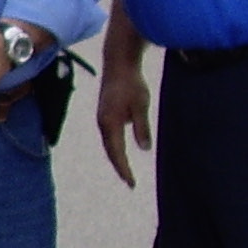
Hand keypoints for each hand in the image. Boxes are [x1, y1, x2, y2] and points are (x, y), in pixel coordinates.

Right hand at [97, 53, 151, 186]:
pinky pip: (110, 134)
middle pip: (110, 151)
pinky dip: (116, 145)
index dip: (124, 169)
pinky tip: (123, 148)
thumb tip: (144, 149)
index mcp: (110, 123)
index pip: (116, 153)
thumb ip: (142, 128)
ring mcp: (102, 118)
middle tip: (130, 182)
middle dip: (120, 166)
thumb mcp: (141, 105)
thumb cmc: (131, 83)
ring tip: (126, 169)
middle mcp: (103, 123)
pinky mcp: (105, 113)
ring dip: (117, 156)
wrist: (118, 63)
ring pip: (110, 143)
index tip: (131, 183)